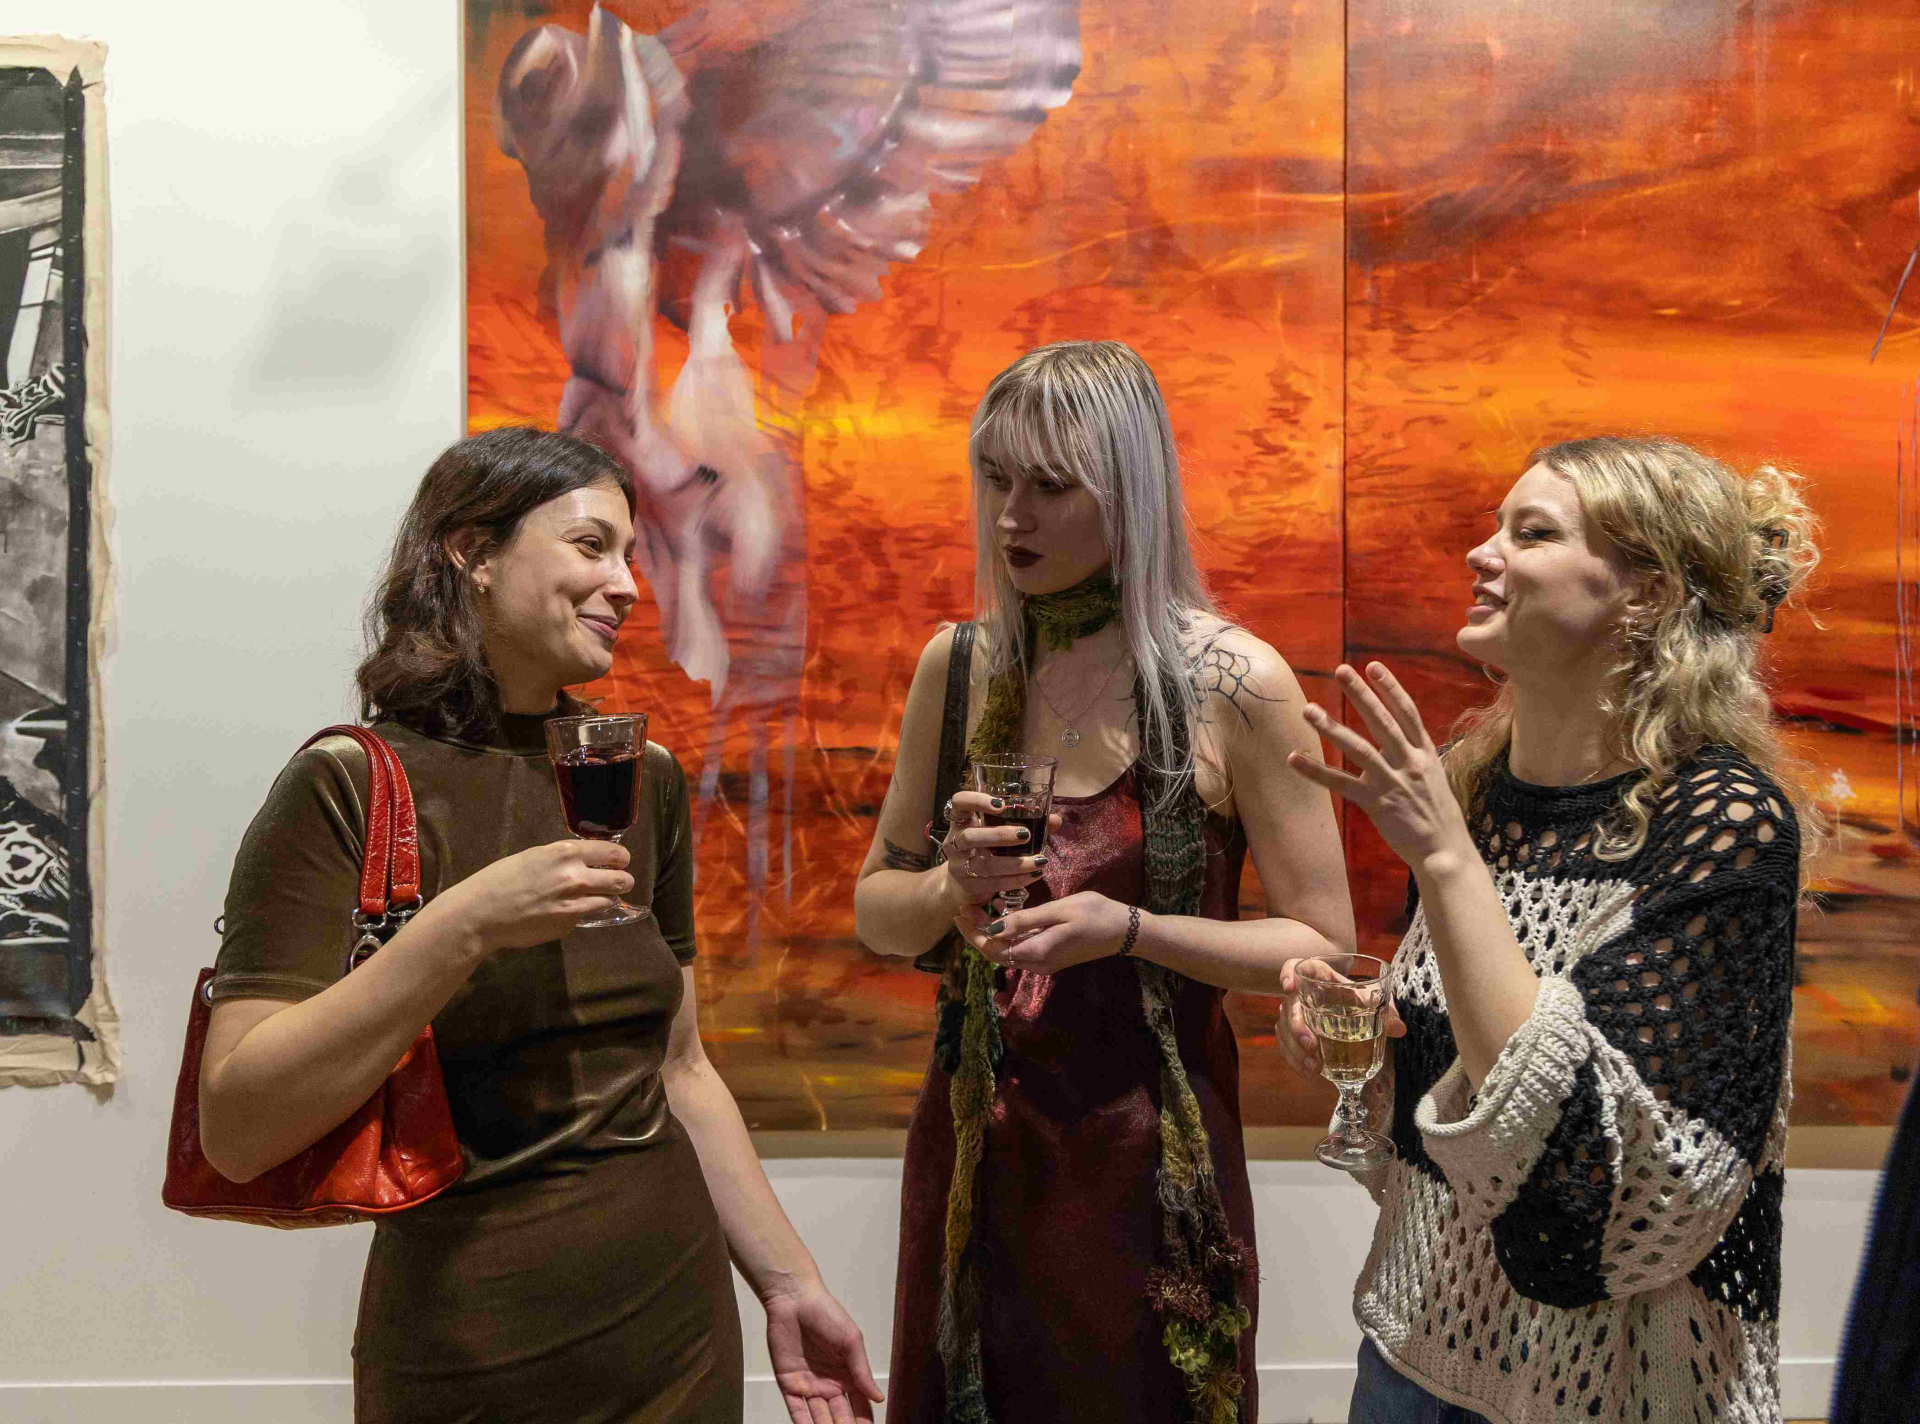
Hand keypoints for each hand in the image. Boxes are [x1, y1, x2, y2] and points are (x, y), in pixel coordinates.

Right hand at [433, 839, 633, 953]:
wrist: (481, 913)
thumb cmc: (501, 880)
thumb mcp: (534, 856)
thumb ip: (563, 858)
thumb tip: (586, 860)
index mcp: (565, 853)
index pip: (612, 852)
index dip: (620, 858)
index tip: (620, 861)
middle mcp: (575, 877)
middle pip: (621, 879)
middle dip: (622, 880)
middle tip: (618, 881)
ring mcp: (574, 904)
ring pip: (609, 900)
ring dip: (606, 898)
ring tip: (597, 896)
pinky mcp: (568, 925)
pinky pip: (585, 915)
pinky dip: (581, 912)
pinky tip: (564, 910)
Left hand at [764, 1281, 882, 1423]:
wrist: (793, 1300)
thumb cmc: (826, 1313)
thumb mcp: (850, 1340)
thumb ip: (862, 1371)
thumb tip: (879, 1398)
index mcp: (848, 1374)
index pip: (860, 1406)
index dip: (864, 1421)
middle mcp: (829, 1384)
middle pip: (840, 1416)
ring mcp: (809, 1386)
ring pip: (818, 1417)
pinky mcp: (789, 1384)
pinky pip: (796, 1409)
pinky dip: (803, 1423)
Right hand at [938, 790, 1057, 910]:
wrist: (963, 883)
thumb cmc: (986, 848)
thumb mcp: (999, 832)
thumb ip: (1027, 824)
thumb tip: (1056, 820)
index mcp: (962, 821)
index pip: (959, 802)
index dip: (976, 800)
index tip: (1001, 805)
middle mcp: (955, 842)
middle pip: (970, 836)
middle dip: (999, 835)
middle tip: (1026, 834)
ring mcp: (958, 865)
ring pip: (983, 864)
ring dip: (1014, 863)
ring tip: (1039, 860)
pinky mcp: (968, 885)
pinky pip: (992, 884)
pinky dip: (1015, 880)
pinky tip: (1033, 875)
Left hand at [955, 891, 1131, 973]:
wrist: (1125, 932)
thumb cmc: (1096, 914)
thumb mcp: (1059, 911)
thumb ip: (1025, 920)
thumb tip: (992, 928)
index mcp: (1036, 952)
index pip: (992, 947)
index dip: (972, 932)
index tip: (961, 910)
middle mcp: (1036, 963)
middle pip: (995, 953)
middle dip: (975, 932)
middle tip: (964, 907)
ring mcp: (1043, 962)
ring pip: (1005, 952)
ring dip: (988, 934)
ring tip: (977, 909)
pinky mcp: (1049, 956)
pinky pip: (1018, 949)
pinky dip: (1005, 935)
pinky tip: (1001, 915)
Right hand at [1275, 954, 1405, 1078]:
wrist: (1346, 1003)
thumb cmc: (1355, 995)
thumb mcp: (1370, 999)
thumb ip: (1384, 1012)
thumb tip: (1399, 1029)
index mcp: (1317, 978)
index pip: (1294, 967)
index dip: (1287, 974)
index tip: (1290, 987)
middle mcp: (1300, 995)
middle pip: (1289, 1007)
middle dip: (1296, 1027)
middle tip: (1311, 1045)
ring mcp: (1293, 1015)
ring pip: (1284, 1029)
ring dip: (1296, 1050)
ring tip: (1314, 1069)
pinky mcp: (1292, 1034)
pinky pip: (1286, 1046)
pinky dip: (1296, 1061)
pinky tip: (1310, 1073)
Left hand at [1286, 662, 1475, 871]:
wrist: (1446, 851)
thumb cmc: (1438, 815)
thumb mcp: (1434, 778)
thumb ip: (1414, 756)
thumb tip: (1399, 740)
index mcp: (1425, 754)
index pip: (1407, 712)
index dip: (1390, 688)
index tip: (1373, 666)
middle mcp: (1410, 762)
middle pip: (1382, 721)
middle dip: (1361, 694)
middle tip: (1340, 670)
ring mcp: (1393, 782)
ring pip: (1358, 748)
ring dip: (1331, 727)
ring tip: (1308, 709)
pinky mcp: (1376, 803)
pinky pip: (1341, 784)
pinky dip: (1316, 771)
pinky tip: (1294, 758)